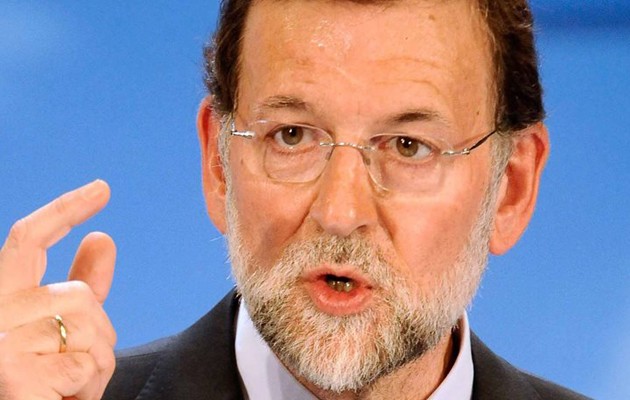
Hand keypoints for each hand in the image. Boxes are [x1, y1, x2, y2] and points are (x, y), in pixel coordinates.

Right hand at [0, 180, 116, 399]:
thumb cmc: (46, 382)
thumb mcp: (67, 330)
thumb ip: (82, 283)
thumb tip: (102, 236)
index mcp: (2, 296)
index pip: (29, 238)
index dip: (66, 209)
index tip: (103, 188)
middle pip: (80, 293)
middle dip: (97, 334)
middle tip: (72, 369)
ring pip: (90, 327)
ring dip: (96, 364)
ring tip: (64, 388)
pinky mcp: (9, 367)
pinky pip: (86, 363)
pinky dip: (88, 386)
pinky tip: (60, 399)